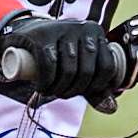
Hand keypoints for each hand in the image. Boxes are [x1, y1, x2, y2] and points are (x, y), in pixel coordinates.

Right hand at [0, 14, 115, 101]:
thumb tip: (112, 109)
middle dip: (73, 91)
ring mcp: (62, 29)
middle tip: (61, 93)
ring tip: (50, 91)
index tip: (80, 92)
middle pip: (87, 72)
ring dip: (58, 89)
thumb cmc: (57, 53)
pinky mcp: (41, 35)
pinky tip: (41, 87)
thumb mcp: (79, 67)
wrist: (25, 34)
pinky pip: (49, 66)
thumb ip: (96, 89)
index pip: (107, 68)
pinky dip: (45, 82)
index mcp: (97, 33)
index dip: (95, 87)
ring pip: (69, 70)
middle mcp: (83, 28)